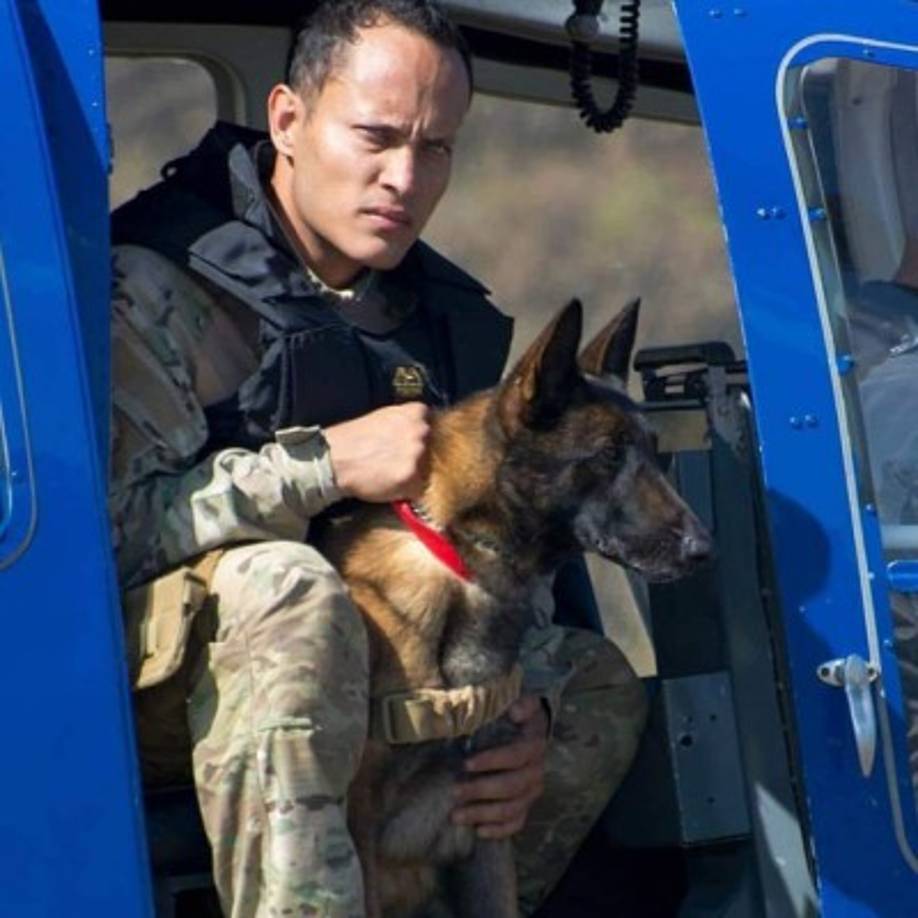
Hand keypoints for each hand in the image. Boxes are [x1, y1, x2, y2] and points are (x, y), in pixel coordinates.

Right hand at [324, 403, 430, 501]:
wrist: (334, 460)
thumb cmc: (352, 438)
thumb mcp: (382, 416)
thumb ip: (405, 420)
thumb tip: (419, 428)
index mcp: (415, 413)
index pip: (432, 424)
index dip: (420, 435)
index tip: (410, 441)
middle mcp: (420, 432)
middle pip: (433, 447)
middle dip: (419, 455)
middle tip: (398, 460)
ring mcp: (418, 456)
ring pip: (428, 469)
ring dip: (415, 473)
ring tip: (392, 473)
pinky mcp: (412, 479)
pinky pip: (419, 488)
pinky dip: (408, 490)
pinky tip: (391, 484)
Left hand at [451, 695, 548, 838]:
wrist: (533, 734)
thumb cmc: (519, 718)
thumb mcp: (523, 704)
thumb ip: (522, 704)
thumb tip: (515, 711)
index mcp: (534, 746)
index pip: (515, 756)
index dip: (492, 760)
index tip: (466, 763)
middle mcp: (536, 772)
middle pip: (510, 786)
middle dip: (480, 790)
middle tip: (454, 791)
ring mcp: (531, 792)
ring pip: (511, 808)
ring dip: (483, 814)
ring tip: (456, 816)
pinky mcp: (526, 806)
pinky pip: (516, 823)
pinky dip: (499, 830)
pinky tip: (478, 831)